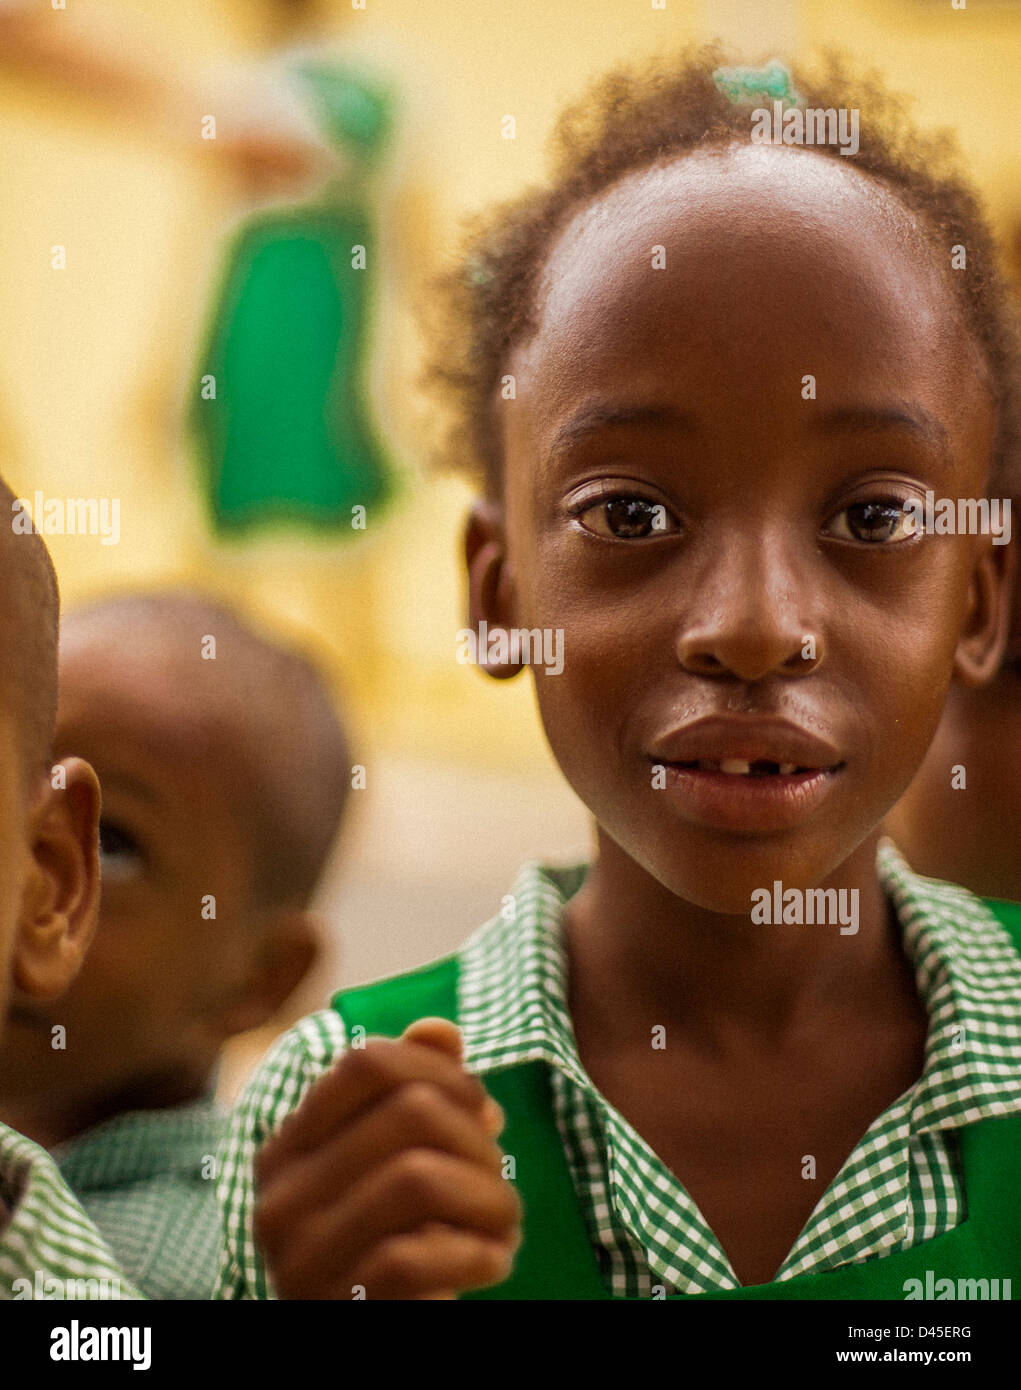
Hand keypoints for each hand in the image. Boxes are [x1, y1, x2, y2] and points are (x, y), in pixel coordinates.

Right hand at [254, 1018, 520, 1298]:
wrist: (365, 1336)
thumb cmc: (386, 1247)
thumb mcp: (395, 1166)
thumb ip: (412, 1094)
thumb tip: (440, 1031)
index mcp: (288, 1148)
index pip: (366, 1062)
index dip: (441, 1071)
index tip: (481, 1109)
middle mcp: (280, 1196)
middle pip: (408, 1111)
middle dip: (478, 1141)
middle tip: (499, 1177)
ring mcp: (302, 1257)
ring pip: (418, 1179)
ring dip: (488, 1198)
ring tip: (504, 1221)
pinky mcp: (335, 1308)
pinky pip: (417, 1258)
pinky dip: (475, 1253)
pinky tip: (492, 1261)